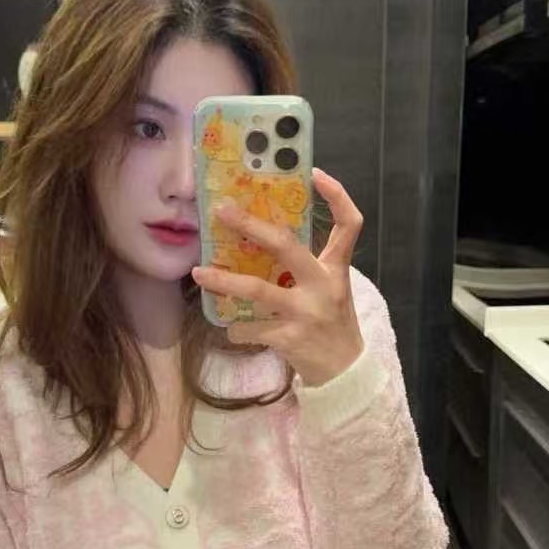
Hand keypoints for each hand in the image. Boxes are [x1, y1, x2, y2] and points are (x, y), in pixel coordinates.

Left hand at [192, 167, 364, 387]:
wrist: (344, 373)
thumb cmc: (332, 325)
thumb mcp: (330, 291)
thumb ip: (306, 268)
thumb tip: (261, 241)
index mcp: (336, 270)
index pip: (350, 225)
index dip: (336, 196)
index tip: (315, 174)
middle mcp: (323, 286)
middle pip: (287, 246)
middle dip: (251, 226)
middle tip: (222, 211)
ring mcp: (305, 313)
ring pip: (257, 290)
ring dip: (223, 281)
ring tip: (198, 273)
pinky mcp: (289, 339)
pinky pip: (250, 328)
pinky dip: (235, 327)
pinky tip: (230, 327)